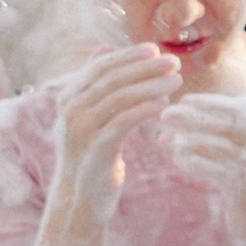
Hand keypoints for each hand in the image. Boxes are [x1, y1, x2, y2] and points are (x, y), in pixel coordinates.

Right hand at [50, 47, 180, 207]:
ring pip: (119, 98)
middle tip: (173, 62)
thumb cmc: (89, 154)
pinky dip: (145, 109)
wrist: (79, 198)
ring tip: (177, 81)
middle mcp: (71, 111)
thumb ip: (94, 85)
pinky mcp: (96, 149)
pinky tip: (164, 104)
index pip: (99, 68)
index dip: (127, 56)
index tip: (154, 49)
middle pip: (112, 80)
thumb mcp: (87, 116)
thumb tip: (103, 48)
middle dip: (144, 68)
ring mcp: (81, 130)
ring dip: (151, 86)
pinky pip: (124, 122)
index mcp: (68, 99)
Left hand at [164, 92, 245, 241]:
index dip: (210, 102)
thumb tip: (163, 136)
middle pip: (230, 126)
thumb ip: (203, 137)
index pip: (239, 109)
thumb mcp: (228, 150)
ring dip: (191, 139)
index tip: (183, 100)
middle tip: (166, 114)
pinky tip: (178, 158)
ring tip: (167, 137)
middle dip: (195, 117)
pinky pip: (217, 172)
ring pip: (223, 147)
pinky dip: (195, 163)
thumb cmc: (240, 177)